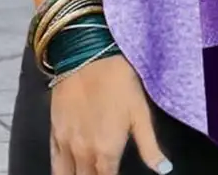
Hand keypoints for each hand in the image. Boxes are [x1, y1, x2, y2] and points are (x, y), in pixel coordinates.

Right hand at [49, 54, 169, 174]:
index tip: (113, 174)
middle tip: (101, 172)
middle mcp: (84, 153)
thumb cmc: (119, 81)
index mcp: (107, 151)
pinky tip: (66, 173)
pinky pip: (54, 162)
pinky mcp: (54, 132)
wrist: (88, 54)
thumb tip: (164, 170)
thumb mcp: (141, 112)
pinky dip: (61, 172)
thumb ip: (150, 146)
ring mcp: (66, 144)